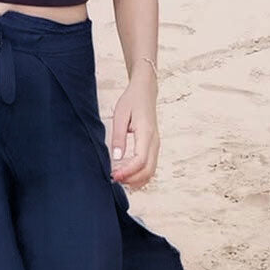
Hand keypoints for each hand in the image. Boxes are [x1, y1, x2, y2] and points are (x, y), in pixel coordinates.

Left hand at [109, 72, 159, 188]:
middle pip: (148, 171)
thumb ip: (118, 137)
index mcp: (146, 133)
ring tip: (119, 178)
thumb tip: (116, 158)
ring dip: (136, 179)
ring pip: (151, 171)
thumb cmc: (132, 100)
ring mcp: (156, 144)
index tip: (113, 175)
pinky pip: (151, 166)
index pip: (140, 161)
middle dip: (131, 180)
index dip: (127, 172)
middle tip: (114, 178)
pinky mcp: (153, 146)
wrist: (145, 90)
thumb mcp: (120, 115)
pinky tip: (127, 174)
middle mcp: (154, 141)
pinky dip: (141, 175)